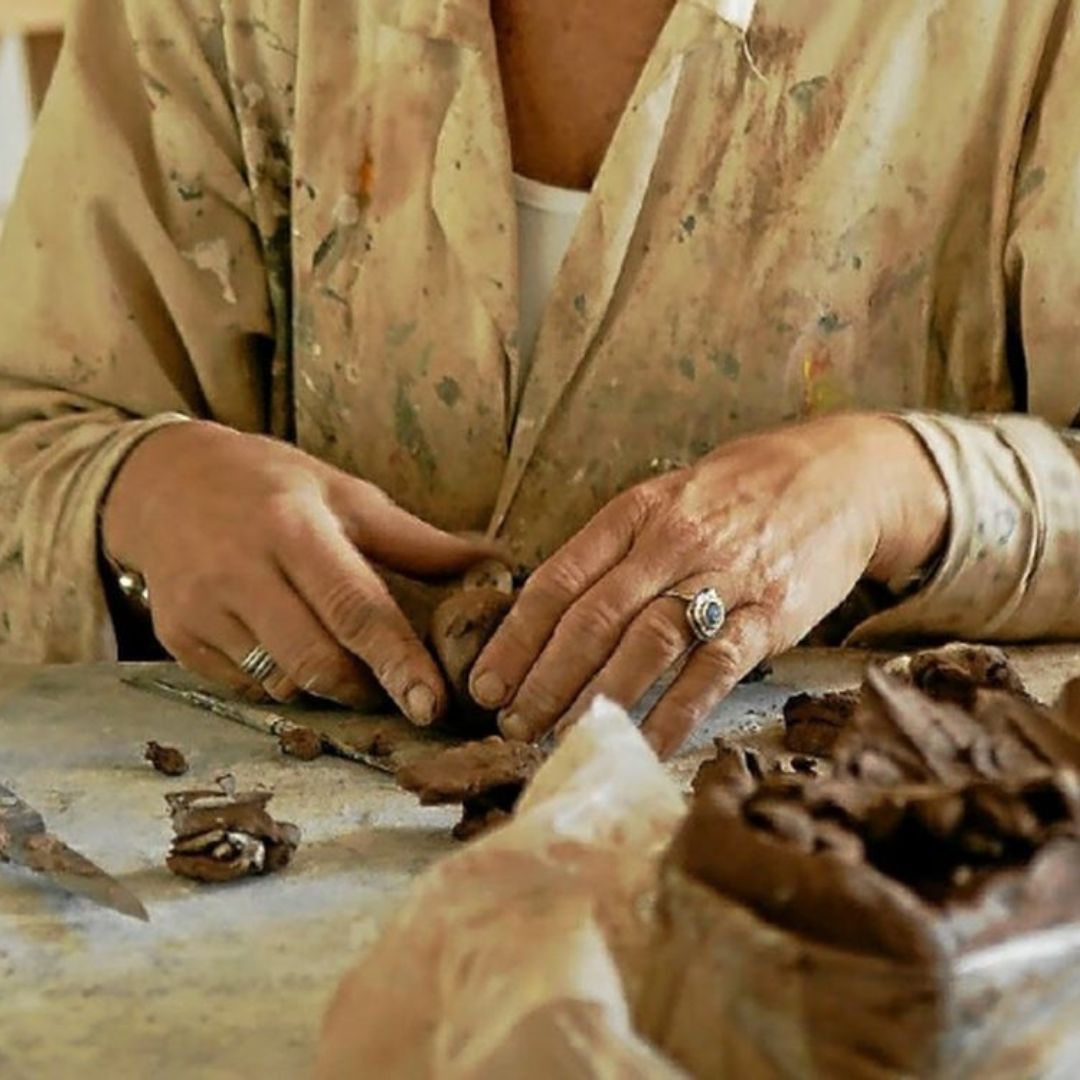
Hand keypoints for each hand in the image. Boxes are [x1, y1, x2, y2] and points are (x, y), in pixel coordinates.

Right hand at [102, 421, 495, 722]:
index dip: (398, 661)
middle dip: (367, 687)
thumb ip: (415, 539)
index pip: (355, 609)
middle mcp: (241, 571)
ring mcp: (201, 610)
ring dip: (325, 685)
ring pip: (283, 685)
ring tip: (339, 654)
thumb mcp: (343, 493)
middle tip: (395, 684)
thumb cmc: (270, 484)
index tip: (433, 704)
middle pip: (317, 663)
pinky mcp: (176, 639)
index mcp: (293, 528)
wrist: (161, 481)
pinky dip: (281, 681)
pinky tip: (286, 644)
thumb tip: (495, 562)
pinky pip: (248, 688)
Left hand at [470, 414, 947, 756]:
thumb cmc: (738, 494)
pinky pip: (715, 669)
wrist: (839, 475)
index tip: (486, 684)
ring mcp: (723, 577)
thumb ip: (615, 551)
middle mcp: (672, 541)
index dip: (516, 638)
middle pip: (592, 619)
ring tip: (563, 738)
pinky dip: (677, 711)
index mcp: (636, 512)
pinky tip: (648, 743)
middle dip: (544, 679)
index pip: (558, 580)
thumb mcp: (668, 499)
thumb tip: (550, 616)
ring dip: (597, 698)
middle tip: (512, 726)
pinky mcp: (770, 612)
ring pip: (646, 644)